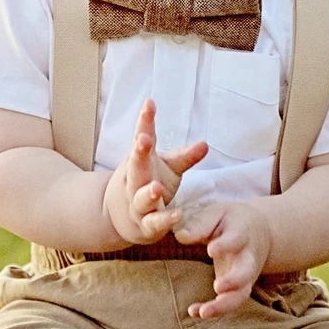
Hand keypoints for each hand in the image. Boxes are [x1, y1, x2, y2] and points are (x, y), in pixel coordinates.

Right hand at [104, 99, 207, 244]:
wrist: (121, 217)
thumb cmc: (148, 183)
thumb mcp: (166, 167)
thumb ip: (185, 156)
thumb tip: (206, 143)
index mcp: (140, 160)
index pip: (141, 137)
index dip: (145, 120)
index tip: (150, 103)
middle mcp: (134, 180)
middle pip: (135, 166)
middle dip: (139, 153)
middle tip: (144, 139)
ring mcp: (136, 203)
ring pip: (140, 198)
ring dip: (147, 193)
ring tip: (157, 187)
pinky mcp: (144, 225)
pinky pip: (153, 223)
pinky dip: (164, 220)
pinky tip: (177, 215)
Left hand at [174, 202, 270, 317]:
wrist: (258, 231)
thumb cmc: (230, 221)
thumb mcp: (217, 213)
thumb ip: (200, 224)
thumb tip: (180, 236)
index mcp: (241, 233)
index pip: (236, 239)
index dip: (225, 245)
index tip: (211, 250)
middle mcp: (247, 257)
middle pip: (246, 272)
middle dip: (234, 281)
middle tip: (218, 287)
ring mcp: (245, 276)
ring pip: (241, 295)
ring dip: (224, 305)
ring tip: (203, 312)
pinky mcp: (239, 289)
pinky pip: (230, 303)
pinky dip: (215, 310)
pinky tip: (194, 312)